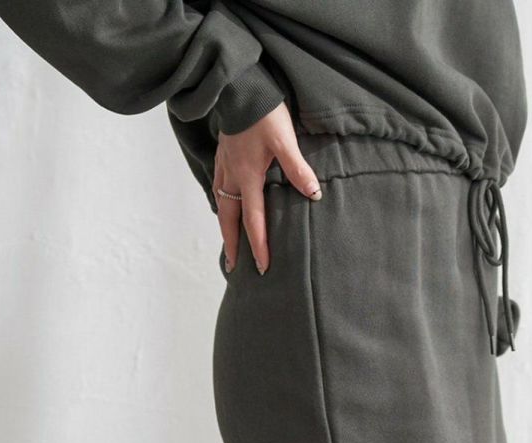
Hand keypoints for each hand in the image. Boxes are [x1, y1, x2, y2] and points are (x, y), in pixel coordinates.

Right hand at [214, 102, 320, 274]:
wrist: (240, 85)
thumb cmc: (263, 111)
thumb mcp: (285, 139)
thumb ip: (298, 169)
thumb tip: (313, 194)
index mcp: (248, 177)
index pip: (254, 220)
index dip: (258, 245)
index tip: (261, 267)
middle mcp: (232, 175)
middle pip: (229, 218)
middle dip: (232, 244)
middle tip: (232, 266)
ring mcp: (225, 164)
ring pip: (221, 202)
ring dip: (224, 225)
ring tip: (228, 241)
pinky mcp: (223, 153)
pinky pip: (219, 185)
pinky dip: (221, 201)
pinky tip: (224, 203)